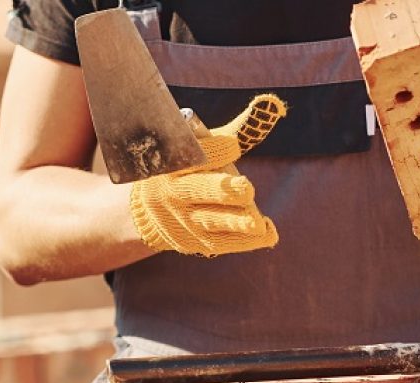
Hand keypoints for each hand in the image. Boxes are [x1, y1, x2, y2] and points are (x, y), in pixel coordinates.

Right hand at [129, 95, 285, 255]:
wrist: (147, 211)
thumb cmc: (188, 168)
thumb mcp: (202, 147)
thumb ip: (237, 130)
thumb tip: (272, 103)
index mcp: (174, 161)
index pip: (196, 154)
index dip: (216, 149)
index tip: (234, 146)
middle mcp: (176, 191)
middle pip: (200, 189)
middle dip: (223, 189)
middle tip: (245, 188)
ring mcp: (185, 219)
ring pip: (212, 220)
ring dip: (236, 222)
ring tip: (258, 223)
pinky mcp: (195, 241)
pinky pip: (222, 242)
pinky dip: (245, 239)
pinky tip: (267, 233)